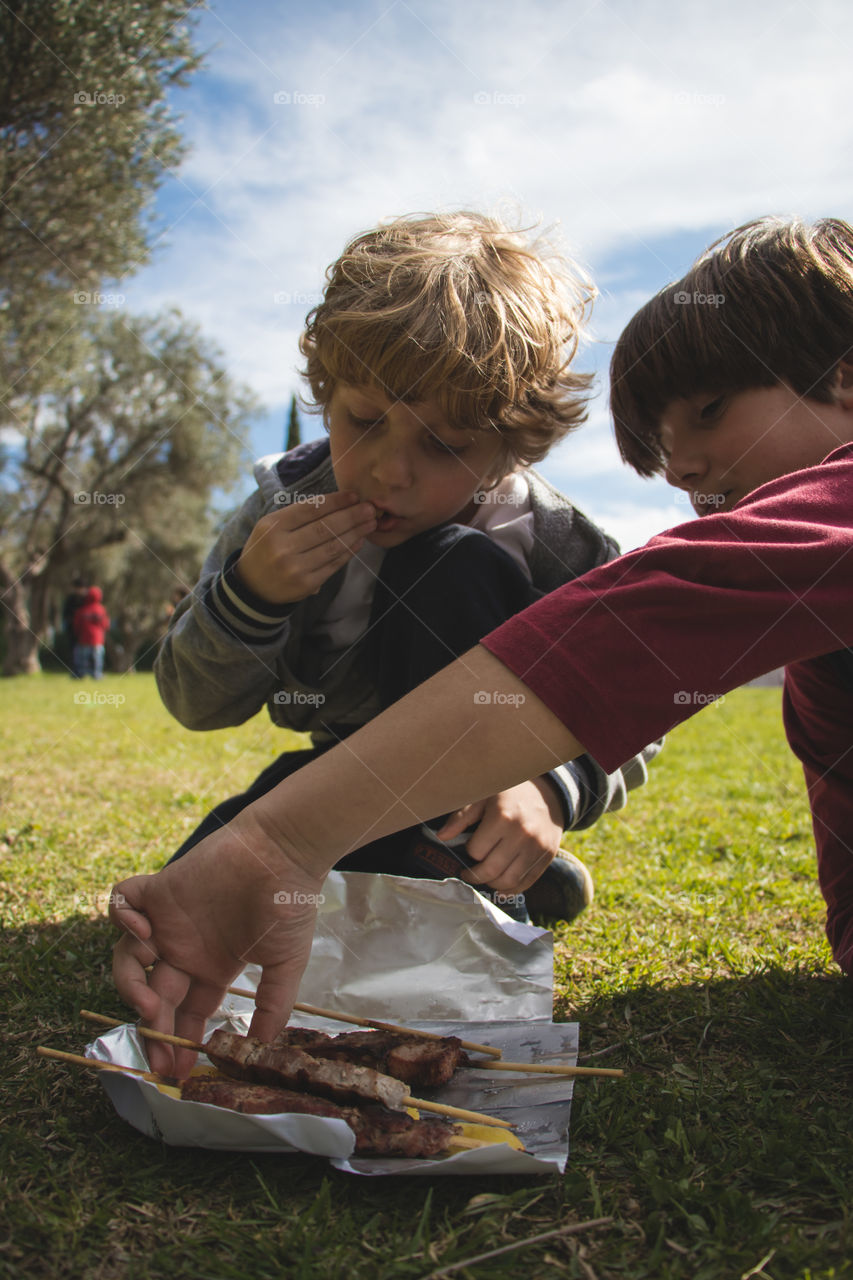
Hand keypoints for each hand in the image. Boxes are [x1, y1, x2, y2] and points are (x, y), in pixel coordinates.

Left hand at [110, 809, 326, 1076]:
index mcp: (212, 968)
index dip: (177, 1044)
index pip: (185, 1014)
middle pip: (152, 996)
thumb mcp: (286, 965)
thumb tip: (262, 1049)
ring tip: (148, 999)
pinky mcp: (160, 889)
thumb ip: (273, 1005)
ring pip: (128, 957)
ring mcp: (169, 920)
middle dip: (151, 1030)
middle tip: (158, 1055)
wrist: (285, 854)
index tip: (177, 1074)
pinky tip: (143, 932)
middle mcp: (185, 949)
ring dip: (130, 983)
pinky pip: (122, 901)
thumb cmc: (290, 905)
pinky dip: (121, 915)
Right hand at [237, 491, 376, 603]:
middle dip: (352, 516)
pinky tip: (359, 540)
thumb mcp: (271, 526)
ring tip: (370, 523)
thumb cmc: (267, 548)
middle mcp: (282, 547)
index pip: (310, 509)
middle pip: (325, 527)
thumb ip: (298, 515)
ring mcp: (295, 568)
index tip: (354, 496)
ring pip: (333, 546)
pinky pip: (333, 565)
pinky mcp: (306, 585)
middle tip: (370, 508)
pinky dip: (349, 551)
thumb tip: (339, 503)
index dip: (335, 501)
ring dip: (356, 533)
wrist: (252, 586)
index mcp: (272, 527)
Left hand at [436, 777, 564, 893]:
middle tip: (467, 873)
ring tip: (484, 877)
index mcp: (503, 816)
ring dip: (492, 884)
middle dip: (475, 875)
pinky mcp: (547, 856)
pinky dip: (512, 890)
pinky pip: (527, 882)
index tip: (470, 846)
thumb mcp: (483, 798)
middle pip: (492, 870)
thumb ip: (461, 817)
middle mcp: (522, 833)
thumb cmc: (508, 794)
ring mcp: (537, 846)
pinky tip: (501, 886)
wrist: (546, 793)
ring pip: (509, 881)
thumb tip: (441, 837)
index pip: (476, 851)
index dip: (469, 850)